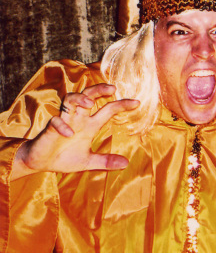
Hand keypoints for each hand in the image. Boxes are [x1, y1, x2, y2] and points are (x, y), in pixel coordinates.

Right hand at [12, 83, 138, 179]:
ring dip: (80, 99)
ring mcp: (65, 121)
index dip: (121, 105)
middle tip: (113, 88)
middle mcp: (78, 119)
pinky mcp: (50, 128)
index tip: (136, 102)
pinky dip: (62, 126)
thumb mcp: (88, 161)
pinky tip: (69, 133)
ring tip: (90, 104)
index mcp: (89, 125)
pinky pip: (55, 122)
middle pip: (89, 95)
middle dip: (100, 89)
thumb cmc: (64, 157)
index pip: (107, 109)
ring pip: (71, 99)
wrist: (41, 163)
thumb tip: (126, 163)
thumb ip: (105, 161)